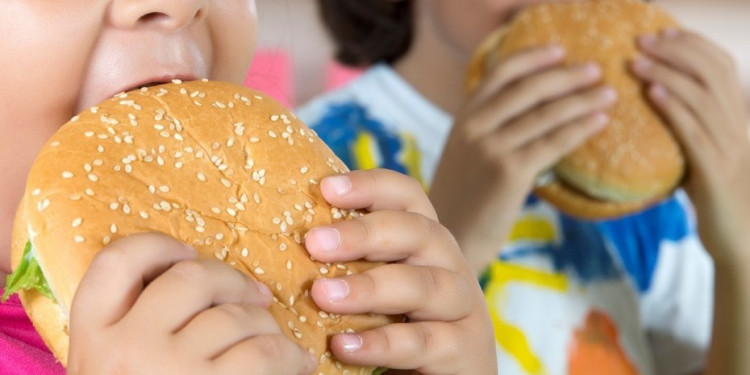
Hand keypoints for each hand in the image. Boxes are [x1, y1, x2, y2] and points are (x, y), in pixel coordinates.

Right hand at [67, 233, 315, 374]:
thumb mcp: (119, 370)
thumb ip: (139, 326)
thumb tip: (202, 276)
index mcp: (93, 338)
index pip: (117, 260)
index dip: (159, 247)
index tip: (187, 255)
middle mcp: (127, 348)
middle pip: (192, 276)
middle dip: (233, 281)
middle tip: (254, 298)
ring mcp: (172, 370)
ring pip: (237, 316)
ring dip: (267, 326)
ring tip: (276, 347)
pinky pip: (266, 352)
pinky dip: (290, 355)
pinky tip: (295, 365)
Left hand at [304, 169, 496, 374]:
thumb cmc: (396, 324)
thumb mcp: (374, 284)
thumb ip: (346, 261)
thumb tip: (285, 237)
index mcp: (424, 238)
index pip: (406, 195)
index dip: (370, 185)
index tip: (326, 188)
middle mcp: (448, 263)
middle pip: (416, 232)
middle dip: (364, 234)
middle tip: (314, 243)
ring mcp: (461, 306)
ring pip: (422, 286)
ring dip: (369, 288)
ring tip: (322, 295)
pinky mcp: (464, 350)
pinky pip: (422, 342)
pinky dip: (381, 343)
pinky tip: (343, 346)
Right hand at [431, 45, 615, 273]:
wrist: (449, 239)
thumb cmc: (464, 200)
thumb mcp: (465, 155)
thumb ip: (488, 129)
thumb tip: (533, 111)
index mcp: (463, 118)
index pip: (500, 73)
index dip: (532, 58)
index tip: (560, 51)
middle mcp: (474, 128)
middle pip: (528, 89)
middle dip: (566, 76)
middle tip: (596, 70)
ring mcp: (491, 149)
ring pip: (546, 115)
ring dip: (583, 100)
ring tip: (609, 94)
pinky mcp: (509, 173)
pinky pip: (553, 143)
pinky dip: (580, 129)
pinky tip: (600, 122)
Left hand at [633, 29, 749, 374]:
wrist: (743, 244)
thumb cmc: (720, 201)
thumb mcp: (708, 157)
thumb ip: (693, 130)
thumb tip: (660, 105)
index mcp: (739, 121)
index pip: (723, 69)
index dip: (694, 45)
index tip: (664, 31)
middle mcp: (740, 128)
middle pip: (712, 74)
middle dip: (676, 51)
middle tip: (641, 38)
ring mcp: (730, 149)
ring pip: (701, 98)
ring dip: (667, 73)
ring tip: (636, 60)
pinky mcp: (715, 172)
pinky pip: (694, 132)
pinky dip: (673, 108)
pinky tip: (652, 93)